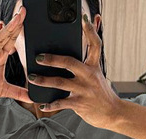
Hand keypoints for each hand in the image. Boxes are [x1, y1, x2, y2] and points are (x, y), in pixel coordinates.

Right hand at [0, 6, 31, 104]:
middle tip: (23, 11)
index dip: (19, 31)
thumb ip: (18, 93)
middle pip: (6, 36)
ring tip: (15, 19)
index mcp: (0, 58)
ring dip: (6, 29)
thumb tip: (32, 98)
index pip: (12, 41)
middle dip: (15, 24)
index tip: (27, 20)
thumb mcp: (3, 91)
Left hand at [27, 12, 120, 129]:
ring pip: (60, 82)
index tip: (84, 19)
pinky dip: (50, 105)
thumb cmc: (101, 92)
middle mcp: (89, 76)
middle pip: (69, 62)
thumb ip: (90, 59)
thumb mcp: (98, 74)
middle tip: (38, 57)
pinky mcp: (80, 104)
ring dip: (44, 81)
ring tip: (32, 78)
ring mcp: (84, 90)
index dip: (90, 30)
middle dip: (52, 59)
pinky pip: (62, 103)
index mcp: (94, 66)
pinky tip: (42, 105)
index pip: (94, 44)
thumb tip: (91, 35)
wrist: (112, 112)